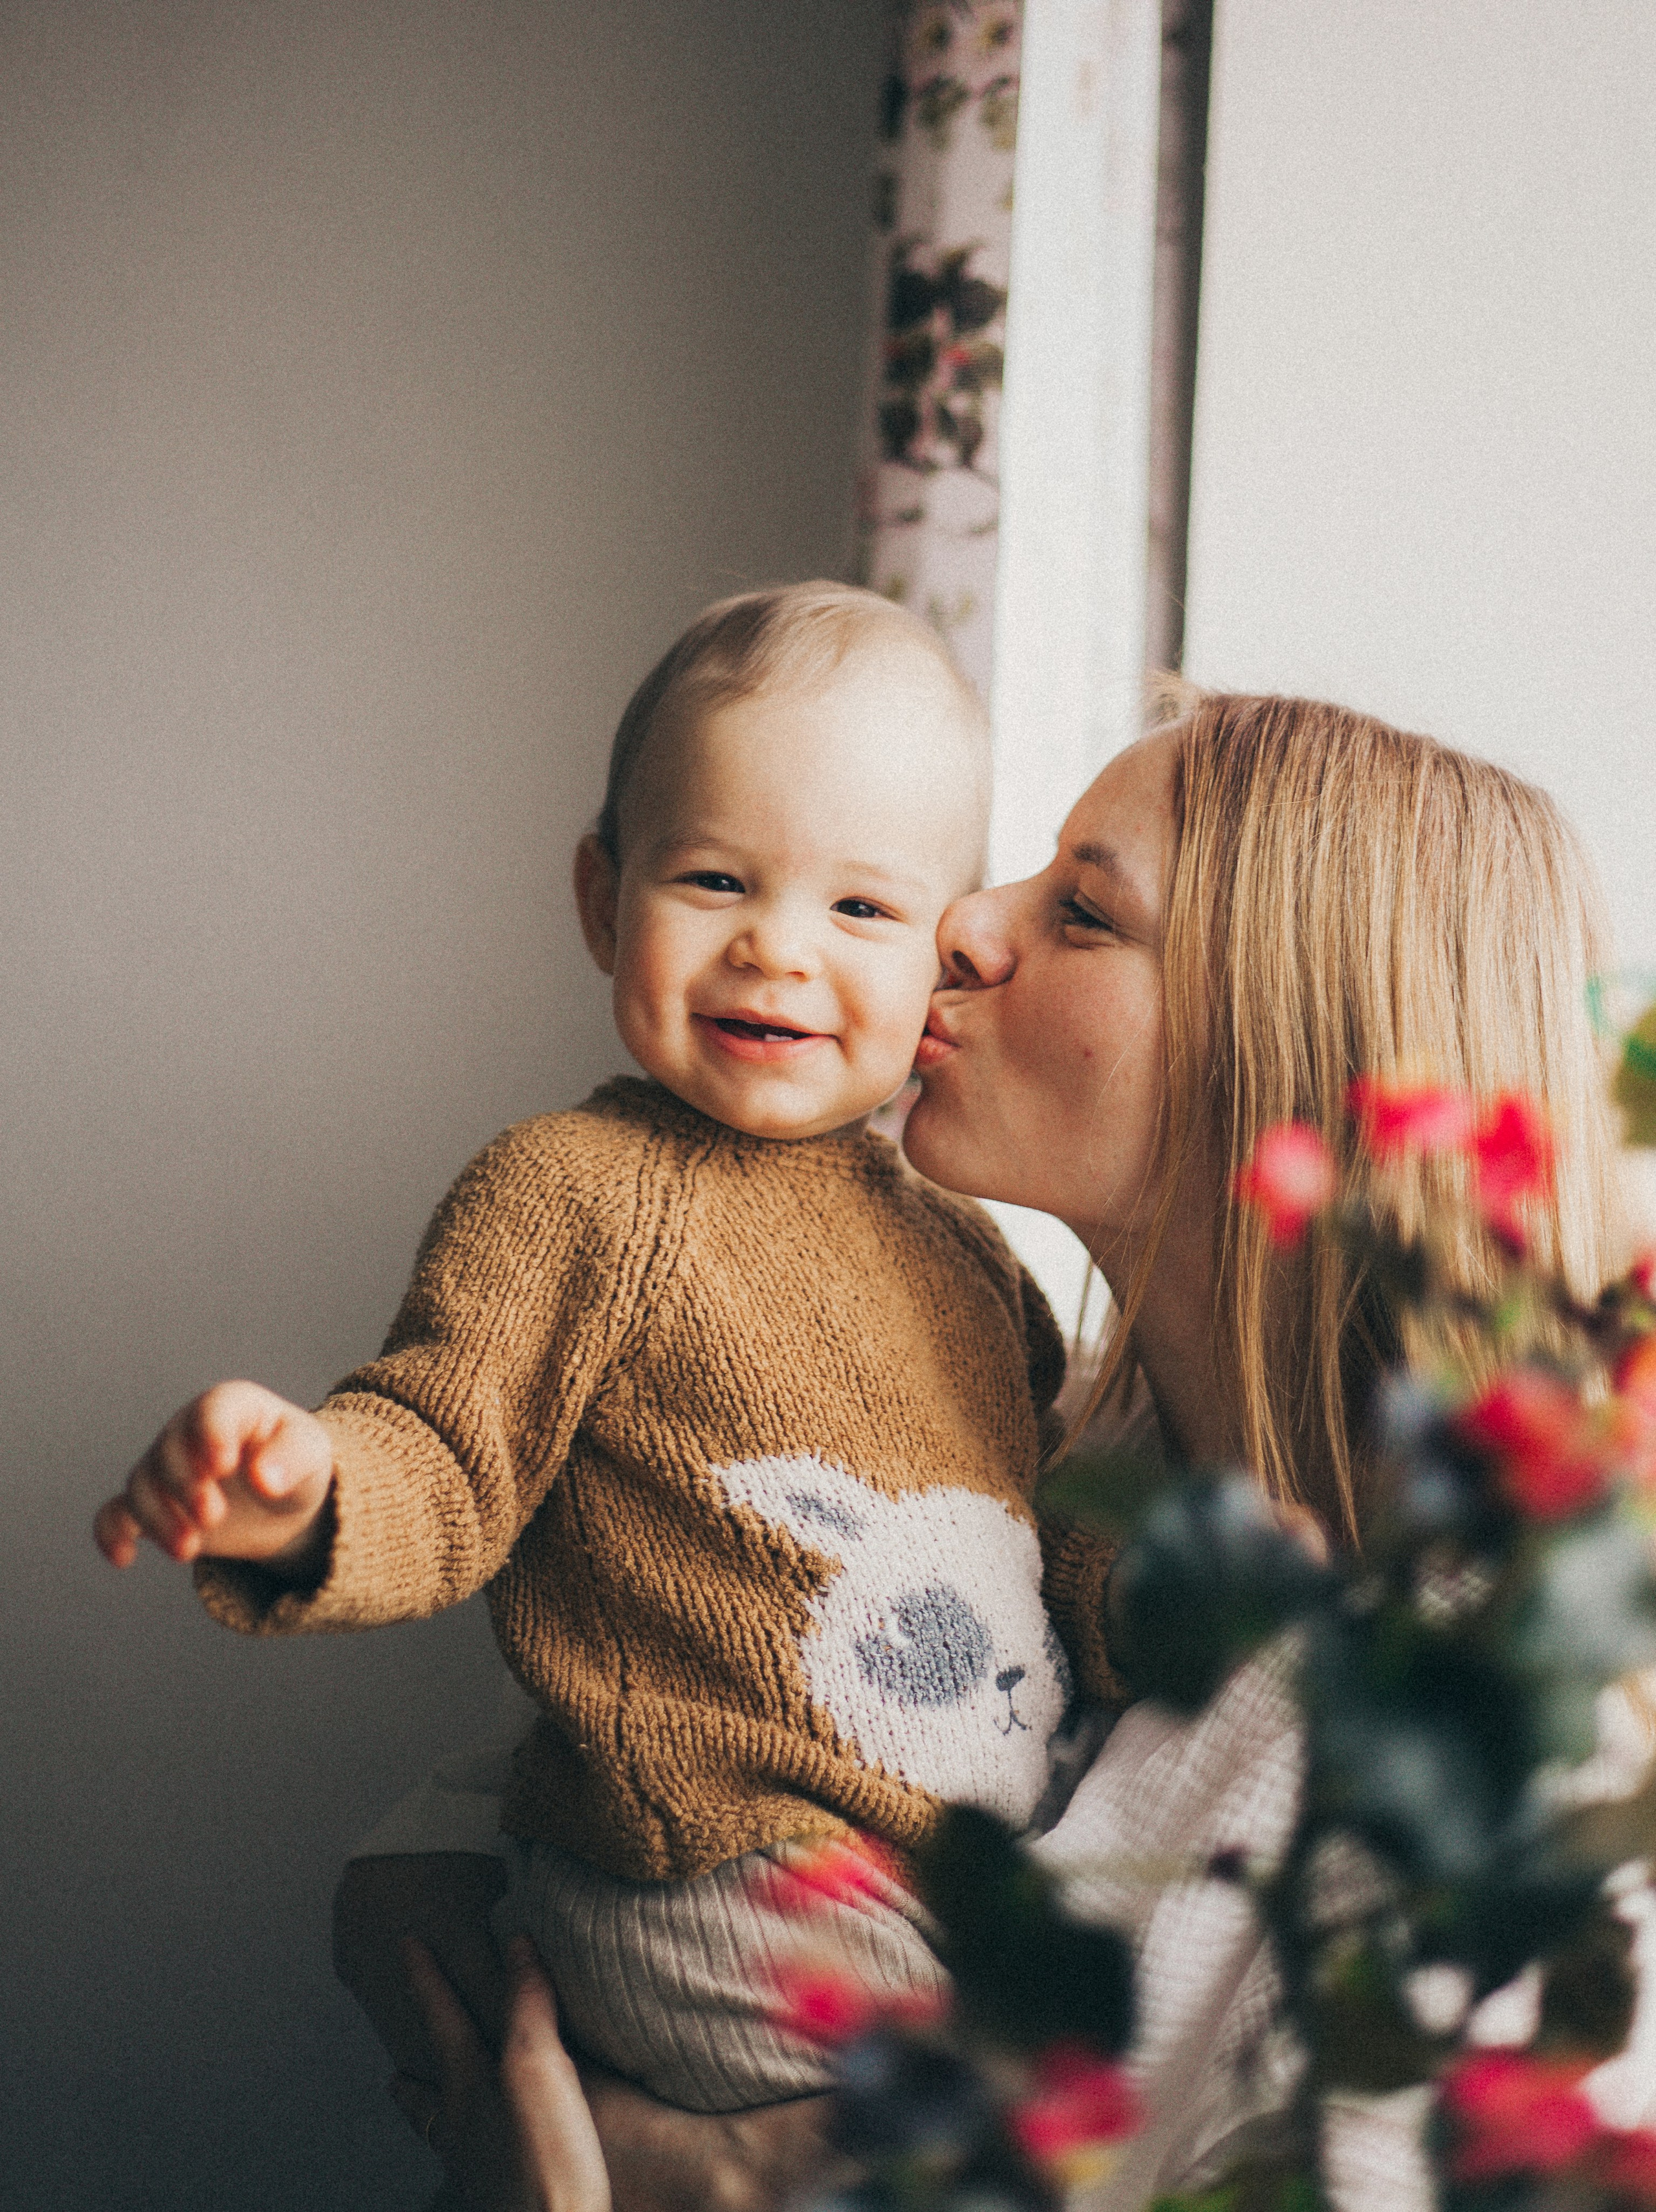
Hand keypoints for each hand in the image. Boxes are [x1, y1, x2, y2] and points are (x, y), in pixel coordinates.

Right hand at [93, 1380, 333, 1573]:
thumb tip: (264, 1479)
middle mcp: (188, 1431)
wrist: (282, 1499)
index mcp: (231, 1406)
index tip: (224, 1466)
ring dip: (159, 1519)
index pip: (212, 1411)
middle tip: (214, 1517)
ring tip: (190, 1550)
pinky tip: (124, 1557)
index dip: (213, 1435)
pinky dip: (112, 1533)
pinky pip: (115, 1513)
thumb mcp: (310, 1454)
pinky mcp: (155, 1505)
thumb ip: (291, 1460)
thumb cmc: (296, 1461)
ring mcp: (165, 1467)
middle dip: (186, 1488)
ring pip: (141, 1486)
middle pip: (169, 1453)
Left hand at [394, 1934, 610, 2211]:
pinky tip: (497, 2160)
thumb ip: (525, 2002)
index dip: (426, 1979)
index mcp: (467, 2090)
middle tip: (394, 2070)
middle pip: (429, 2095)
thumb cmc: (543, 2159)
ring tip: (442, 2113)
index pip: (441, 2020)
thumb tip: (515, 1941)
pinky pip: (483, 2166)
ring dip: (442, 2117)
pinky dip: (480, 2152)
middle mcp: (466, 2132)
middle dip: (413, 2075)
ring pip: (451, 2136)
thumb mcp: (535, 2064)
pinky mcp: (516, 2199)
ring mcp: (485, 2173)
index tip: (407, 1946)